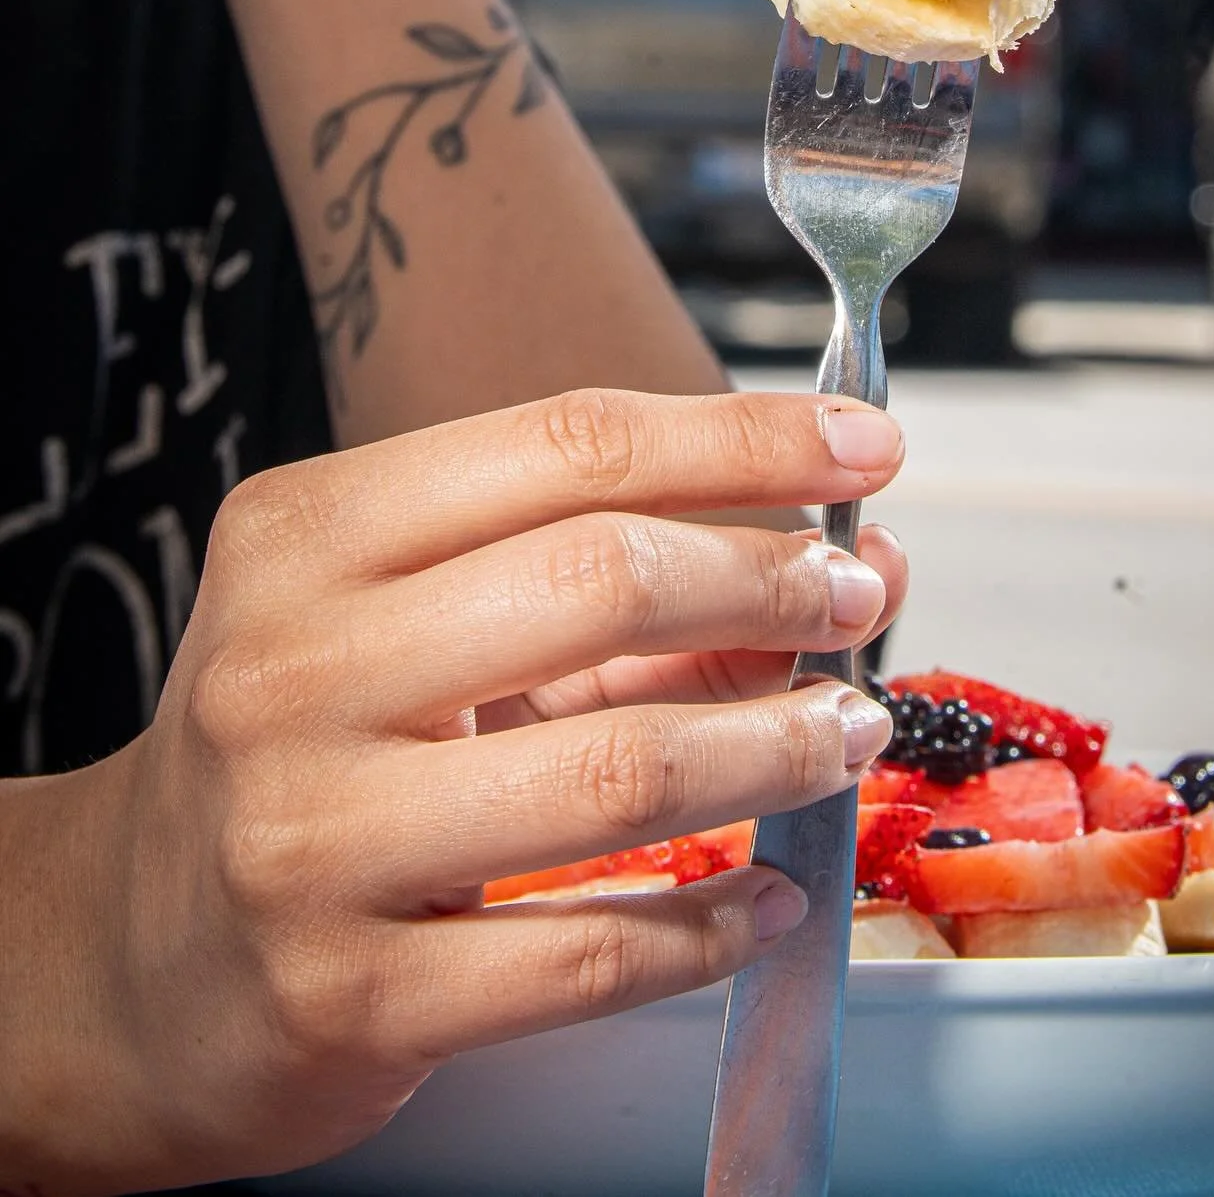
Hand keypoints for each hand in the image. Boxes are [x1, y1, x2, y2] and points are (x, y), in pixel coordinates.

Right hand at [13, 390, 905, 1189]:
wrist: (130, 951)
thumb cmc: (304, 748)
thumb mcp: (414, 625)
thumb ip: (608, 588)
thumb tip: (833, 556)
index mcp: (311, 534)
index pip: (567, 444)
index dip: (743, 438)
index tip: (863, 445)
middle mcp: (292, 667)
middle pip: (598, 582)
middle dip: (773, 583)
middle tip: (859, 598)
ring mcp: (311, 836)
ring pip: (614, 772)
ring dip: (772, 747)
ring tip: (845, 730)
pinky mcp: (347, 993)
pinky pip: (581, 952)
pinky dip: (706, 922)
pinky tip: (768, 894)